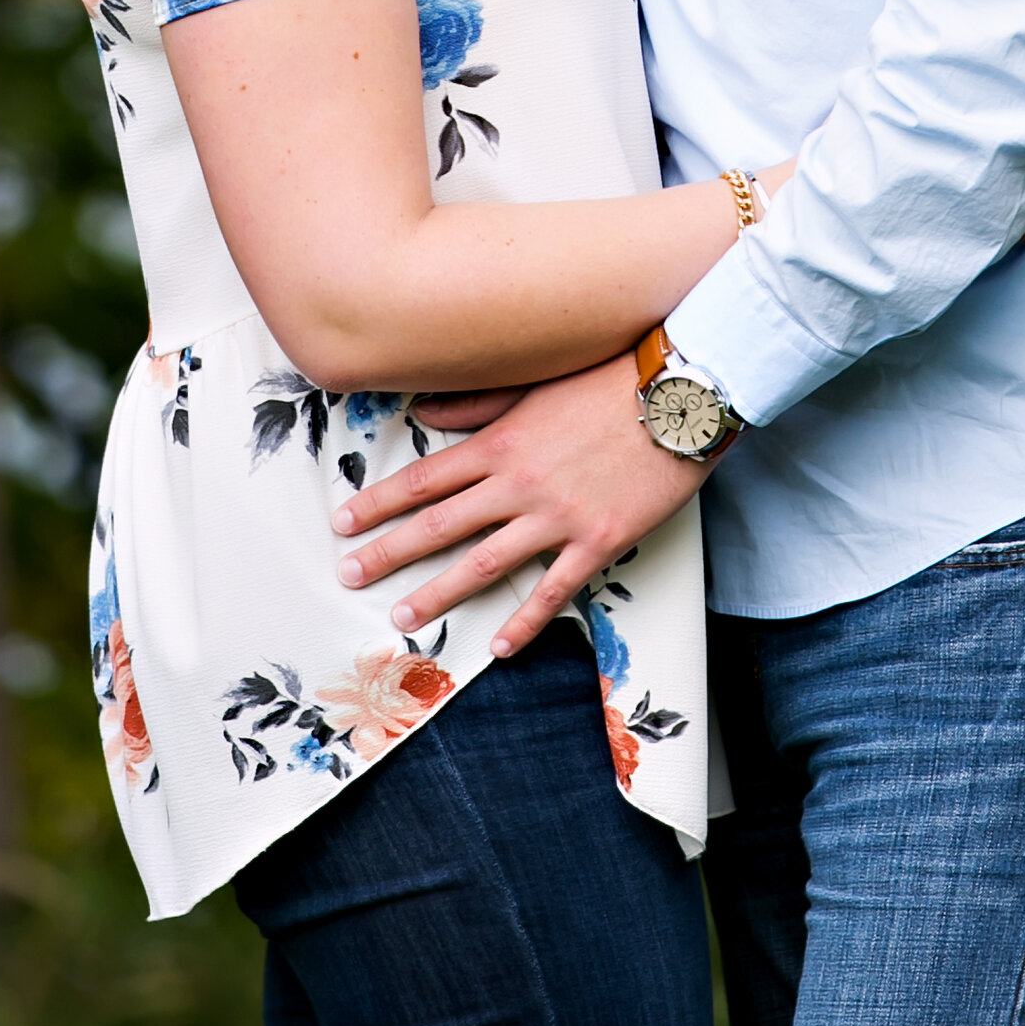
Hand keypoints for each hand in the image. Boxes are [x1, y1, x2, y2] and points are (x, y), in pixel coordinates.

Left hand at [331, 355, 712, 654]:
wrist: (679, 396)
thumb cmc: (608, 379)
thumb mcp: (533, 382)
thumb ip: (475, 404)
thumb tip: (421, 415)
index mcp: (501, 442)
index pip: (424, 479)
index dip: (379, 503)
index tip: (345, 523)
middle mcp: (519, 482)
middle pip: (439, 525)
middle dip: (388, 551)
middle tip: (348, 575)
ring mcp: (557, 516)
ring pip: (484, 563)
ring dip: (438, 593)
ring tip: (401, 616)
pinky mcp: (597, 541)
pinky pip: (552, 590)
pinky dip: (523, 622)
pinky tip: (497, 645)